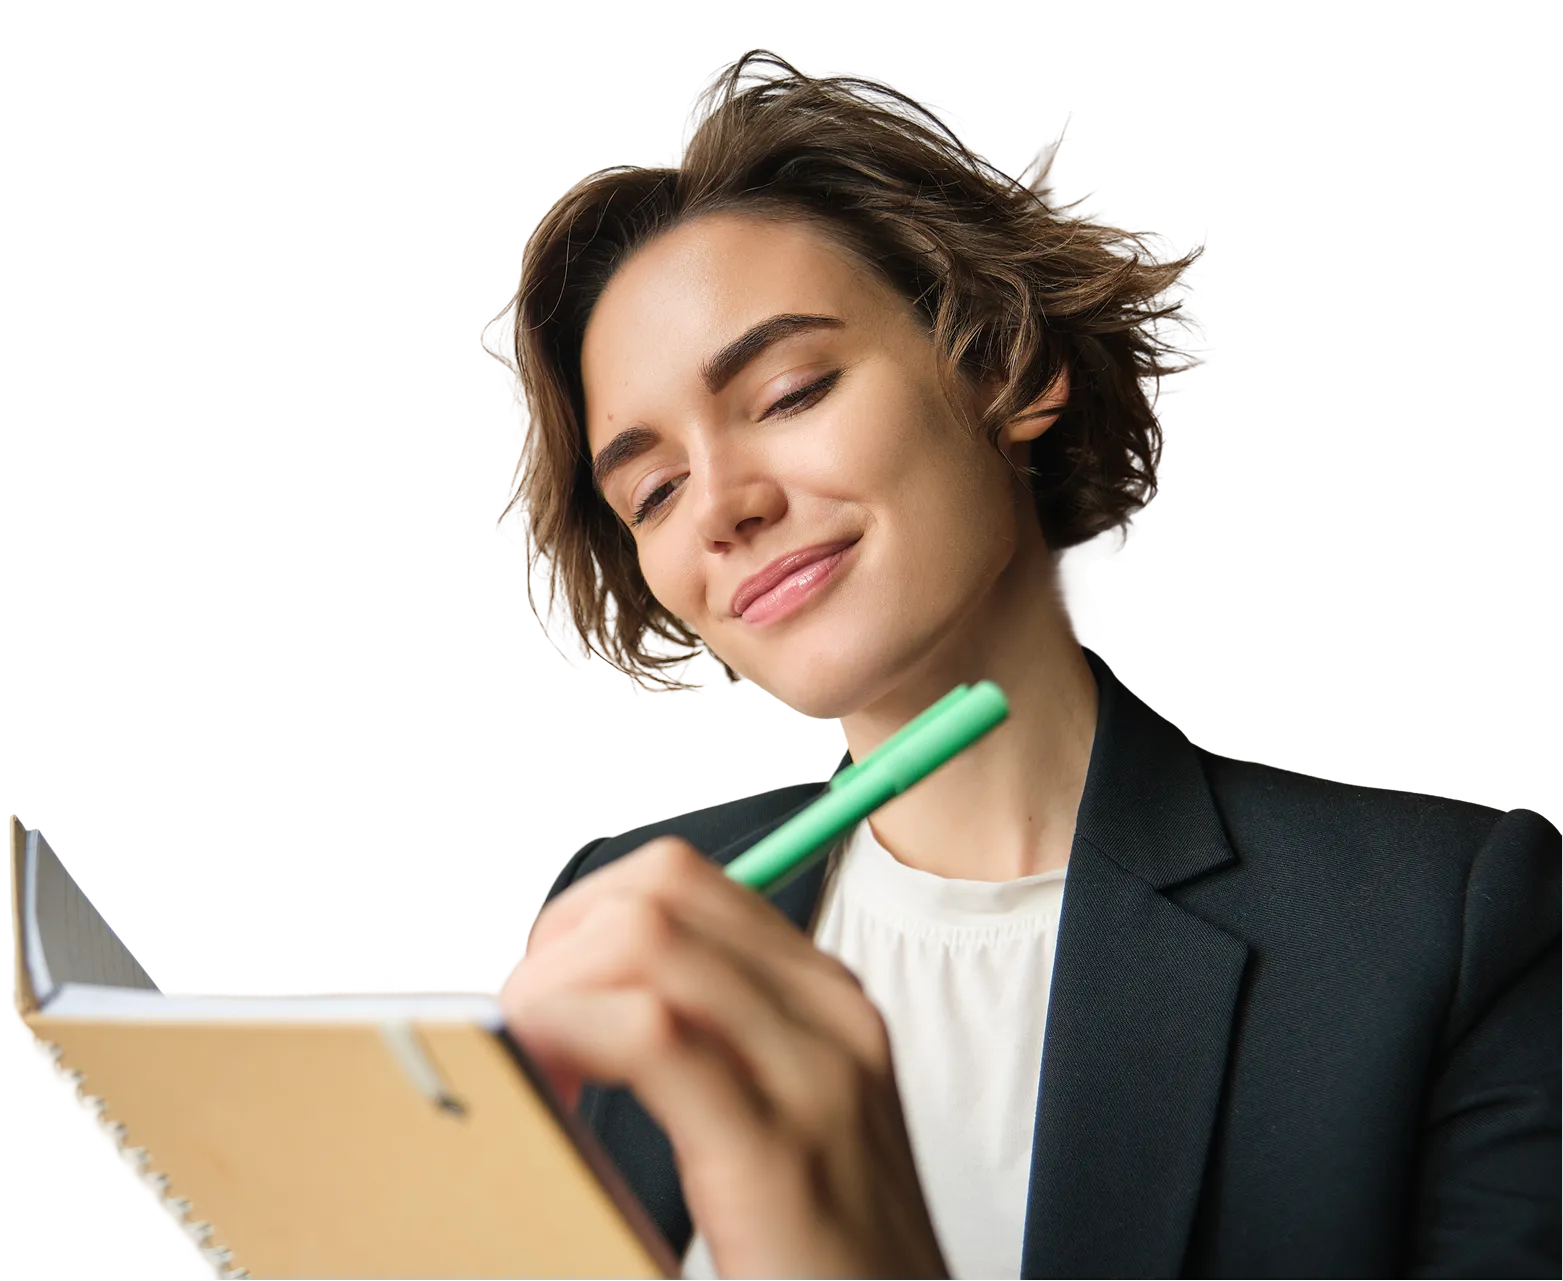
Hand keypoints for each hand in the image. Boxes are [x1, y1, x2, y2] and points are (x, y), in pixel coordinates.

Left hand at [499, 836, 950, 1279]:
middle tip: (519, 1040)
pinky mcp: (776, 1151)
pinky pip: (647, 1035)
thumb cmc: (825, 1257)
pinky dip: (567, 1039)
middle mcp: (826, 1011)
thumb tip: (580, 1008)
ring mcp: (813, 1073)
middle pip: (653, 893)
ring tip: (530, 1072)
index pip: (676, 881)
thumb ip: (708, 1050)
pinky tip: (550, 1097)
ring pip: (643, 937)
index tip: (540, 1003)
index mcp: (821, 998)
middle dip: (555, 950)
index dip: (580, 922)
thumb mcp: (781, 1122)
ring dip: (550, 990)